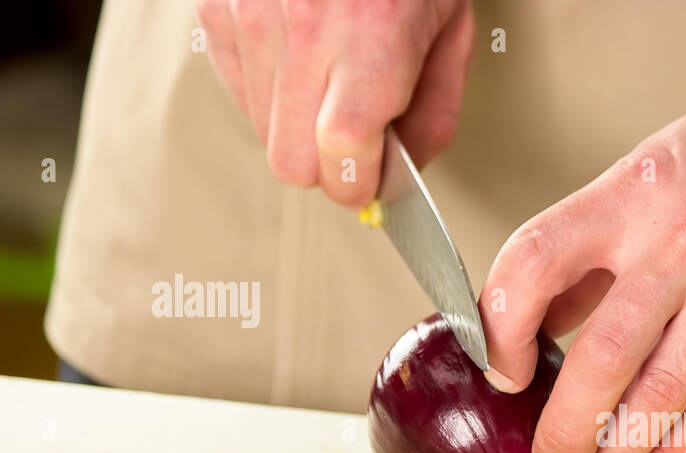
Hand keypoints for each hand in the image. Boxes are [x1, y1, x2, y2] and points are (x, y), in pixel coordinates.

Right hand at [196, 0, 473, 204]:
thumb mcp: (451, 33)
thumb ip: (433, 116)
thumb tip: (402, 177)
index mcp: (372, 40)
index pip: (342, 155)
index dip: (358, 185)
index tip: (371, 182)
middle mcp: (303, 31)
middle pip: (293, 162)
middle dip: (327, 169)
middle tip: (354, 145)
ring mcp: (250, 19)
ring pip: (263, 133)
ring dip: (298, 130)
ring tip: (329, 84)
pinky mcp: (216, 12)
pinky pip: (238, 92)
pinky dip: (269, 94)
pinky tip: (300, 62)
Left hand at [480, 0, 685, 452]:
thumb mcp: (659, 165)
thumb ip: (600, 243)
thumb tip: (545, 324)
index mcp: (633, 192)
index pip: (535, 262)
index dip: (501, 327)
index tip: (501, 371)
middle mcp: (679, 239)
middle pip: (599, 356)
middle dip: (563, 430)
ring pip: (658, 398)